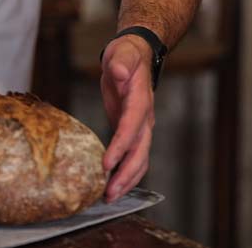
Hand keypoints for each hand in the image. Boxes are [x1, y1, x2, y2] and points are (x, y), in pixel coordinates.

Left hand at [99, 35, 154, 201]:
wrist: (135, 54)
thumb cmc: (126, 54)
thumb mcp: (122, 53)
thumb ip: (121, 63)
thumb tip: (120, 73)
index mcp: (140, 100)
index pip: (131, 127)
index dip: (121, 147)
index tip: (107, 163)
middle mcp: (144, 117)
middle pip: (140, 152)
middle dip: (126, 174)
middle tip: (109, 192)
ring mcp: (140, 126)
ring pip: (139, 159)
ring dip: (126, 179)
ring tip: (109, 196)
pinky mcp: (132, 129)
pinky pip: (132, 155)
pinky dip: (124, 171)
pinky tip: (112, 183)